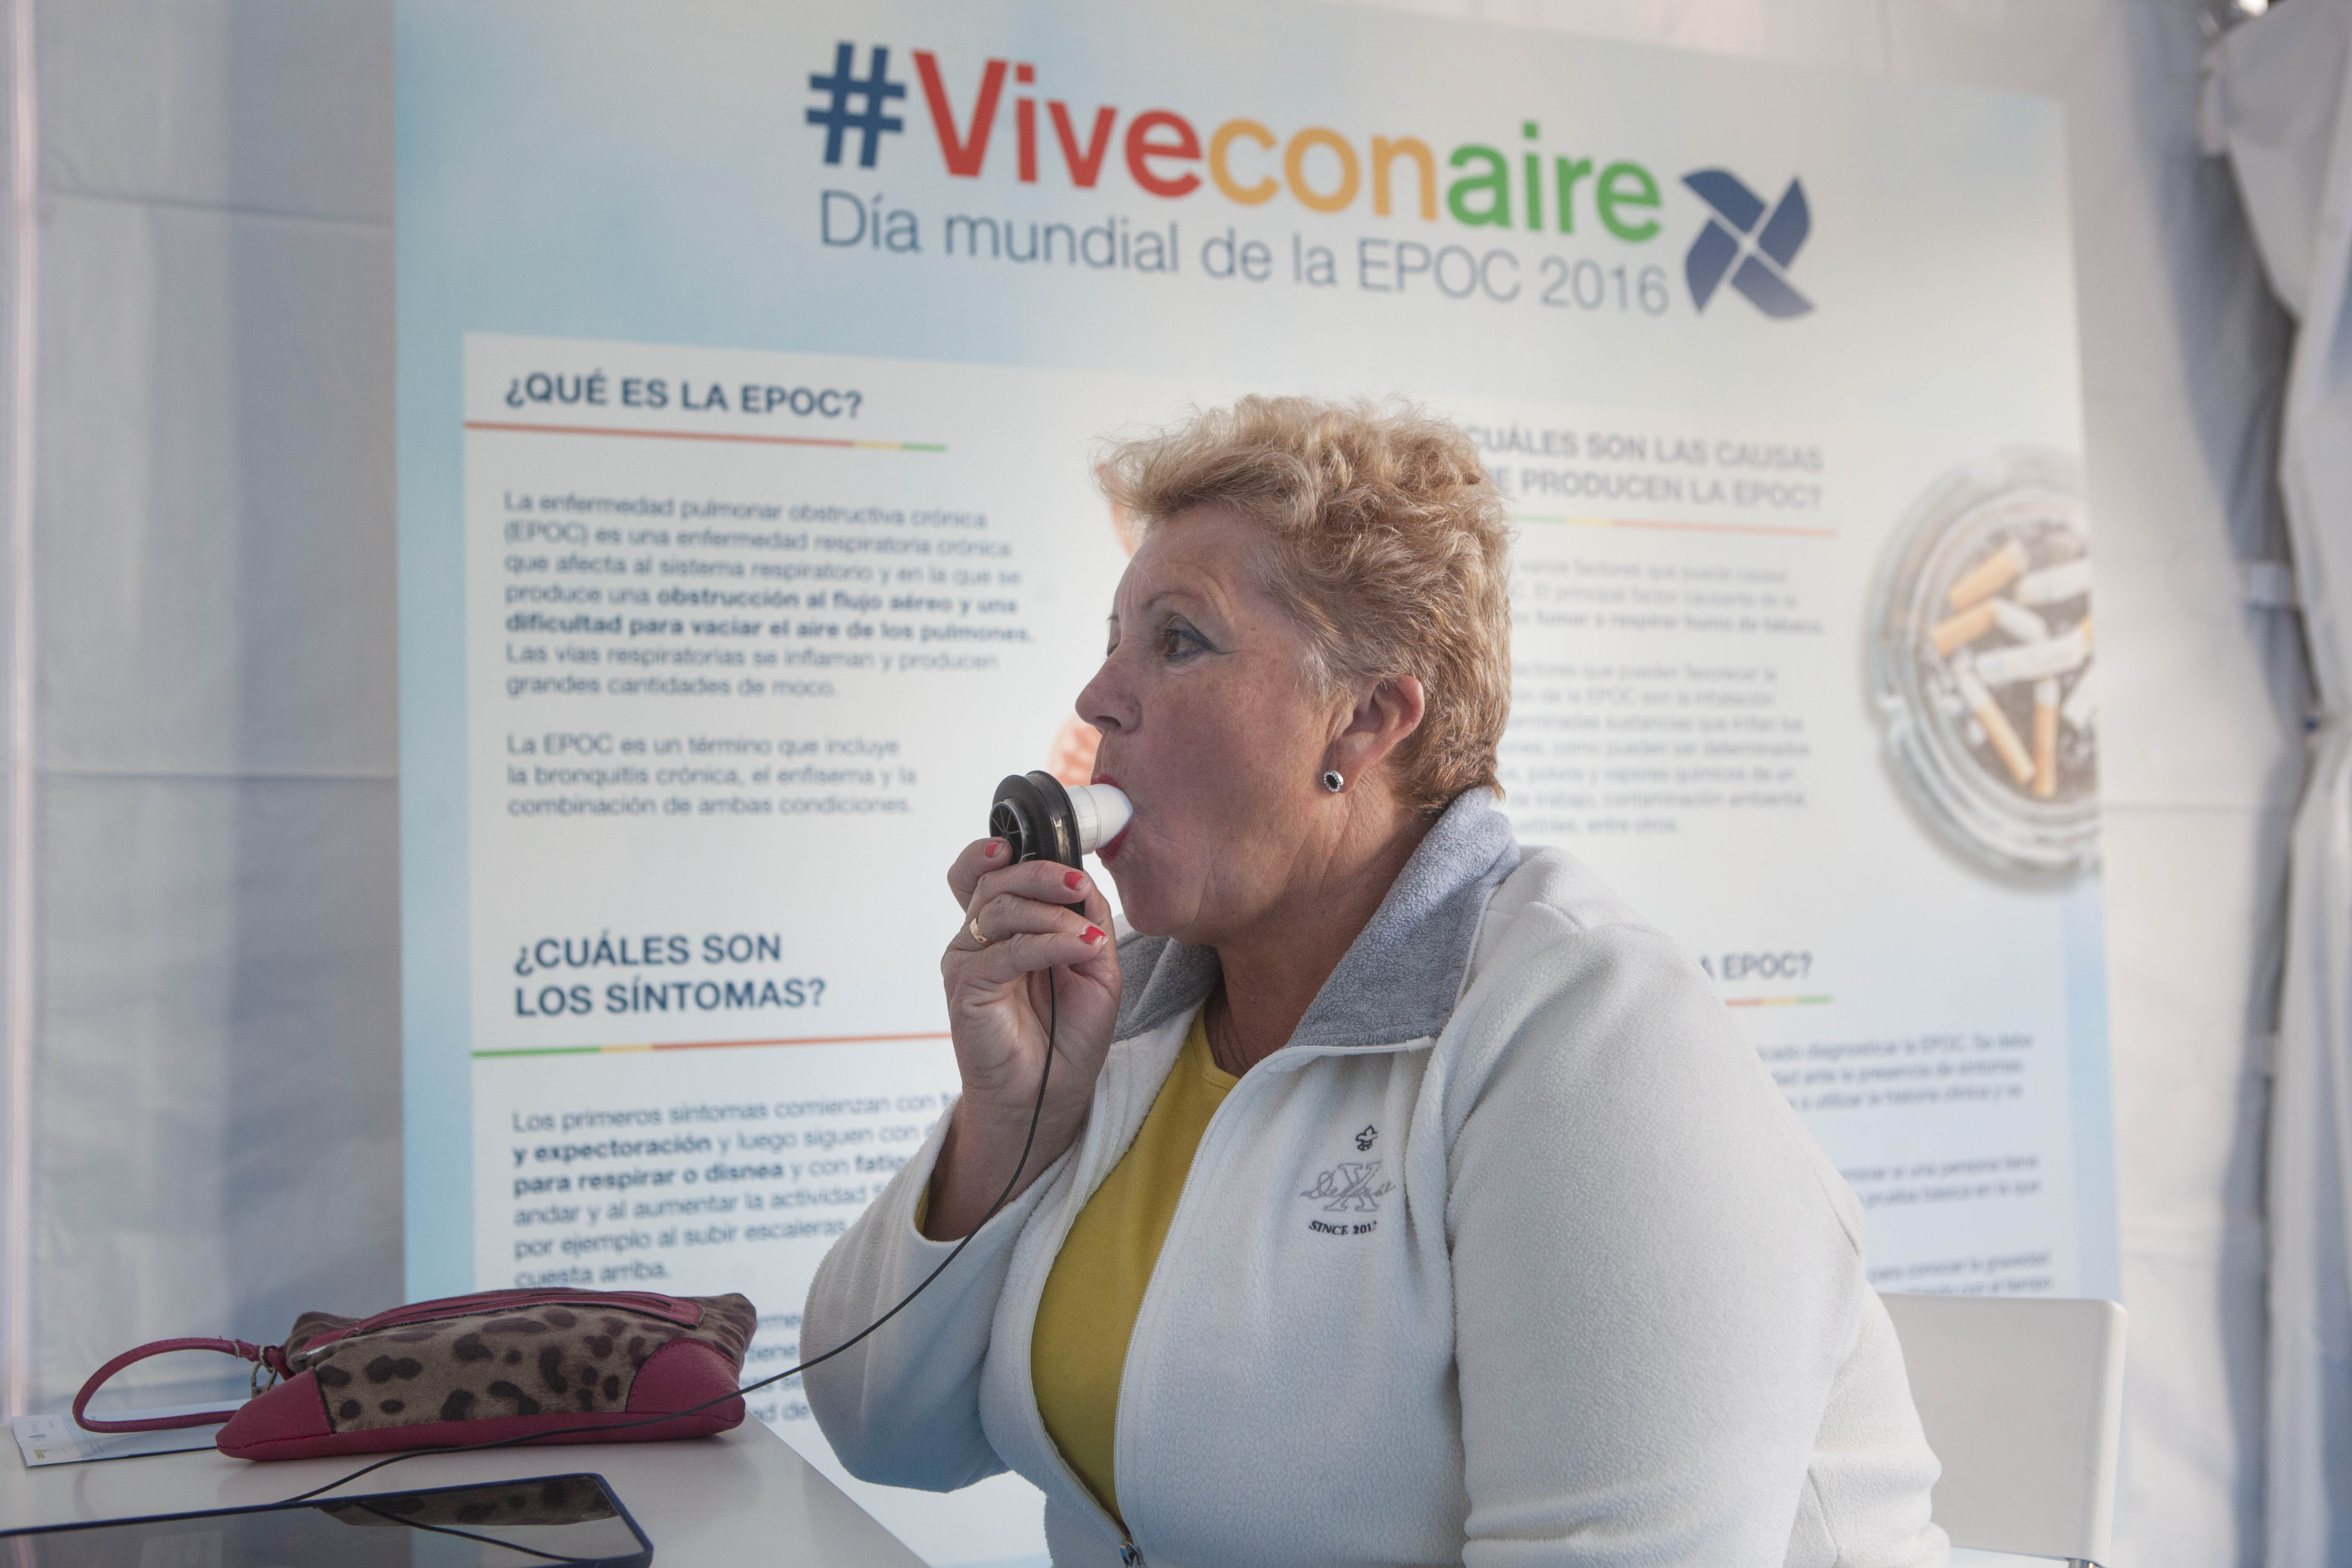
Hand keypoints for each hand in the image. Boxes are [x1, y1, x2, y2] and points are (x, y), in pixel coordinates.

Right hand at [926, 839, 1118, 1237]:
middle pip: (994, 881)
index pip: (983, 872)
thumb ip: (1088, 921)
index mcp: (1003, 928)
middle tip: (1077, 884)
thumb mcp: (1094, 968)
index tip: (1027, 842)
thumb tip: (1085, 883)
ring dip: (1052, 914)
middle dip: (1038, 873)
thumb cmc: (1068, 1036)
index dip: (996, 849)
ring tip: (1090, 936)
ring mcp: (968, 962)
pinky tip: (1081, 948)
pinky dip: (1048, 943)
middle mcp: (978, 939)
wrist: (1050, 1099)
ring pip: (1000, 909)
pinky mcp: (966, 988)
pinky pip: (1006, 950)